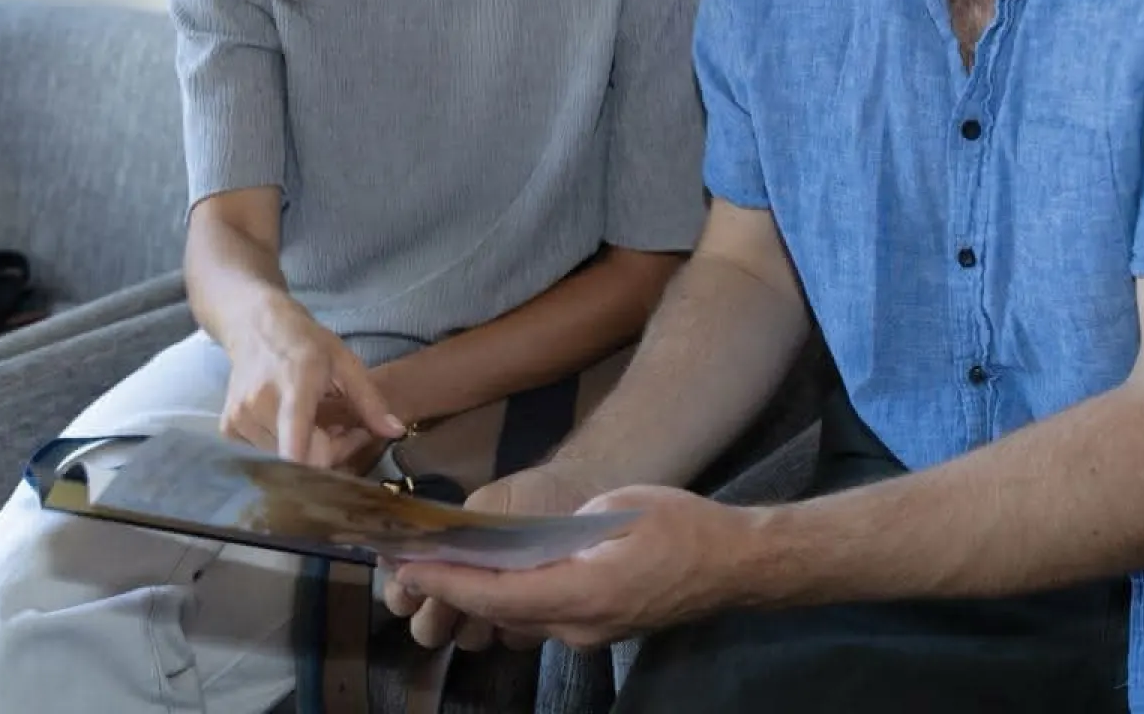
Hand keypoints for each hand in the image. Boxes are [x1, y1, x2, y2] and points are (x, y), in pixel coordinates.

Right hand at [220, 296, 404, 463]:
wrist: (255, 327)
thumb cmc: (306, 343)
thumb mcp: (346, 362)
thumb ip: (371, 401)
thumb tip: (396, 431)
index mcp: (293, 386)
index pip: (296, 443)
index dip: (320, 468)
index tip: (349, 453)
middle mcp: (259, 405)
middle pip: (301, 458)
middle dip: (331, 452)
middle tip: (343, 428)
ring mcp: (239, 420)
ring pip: (284, 461)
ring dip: (309, 451)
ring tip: (320, 423)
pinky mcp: (228, 430)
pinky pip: (265, 457)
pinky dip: (287, 450)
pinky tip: (297, 427)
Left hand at [389, 485, 765, 649]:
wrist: (734, 565)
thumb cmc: (684, 526)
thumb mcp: (621, 509)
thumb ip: (568, 529)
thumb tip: (529, 539)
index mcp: (584, 593)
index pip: (499, 594)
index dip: (450, 582)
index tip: (409, 569)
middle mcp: (580, 625)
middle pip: (501, 612)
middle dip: (454, 590)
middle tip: (411, 563)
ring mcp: (590, 634)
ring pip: (520, 618)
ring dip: (481, 597)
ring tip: (443, 566)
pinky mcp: (600, 630)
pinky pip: (543, 617)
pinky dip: (511, 598)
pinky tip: (496, 575)